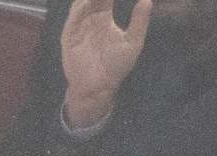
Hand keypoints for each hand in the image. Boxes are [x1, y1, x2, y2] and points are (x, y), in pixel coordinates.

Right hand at [60, 0, 152, 132]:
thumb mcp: (133, 42)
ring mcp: (78, 29)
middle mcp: (90, 20)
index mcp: (105, 18)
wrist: (99, 87)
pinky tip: (85, 3)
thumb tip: (147, 0)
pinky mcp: (69, 39)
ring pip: (80, 5)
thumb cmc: (116, 66)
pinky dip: (77, 11)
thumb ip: (140, 21)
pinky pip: (71, 21)